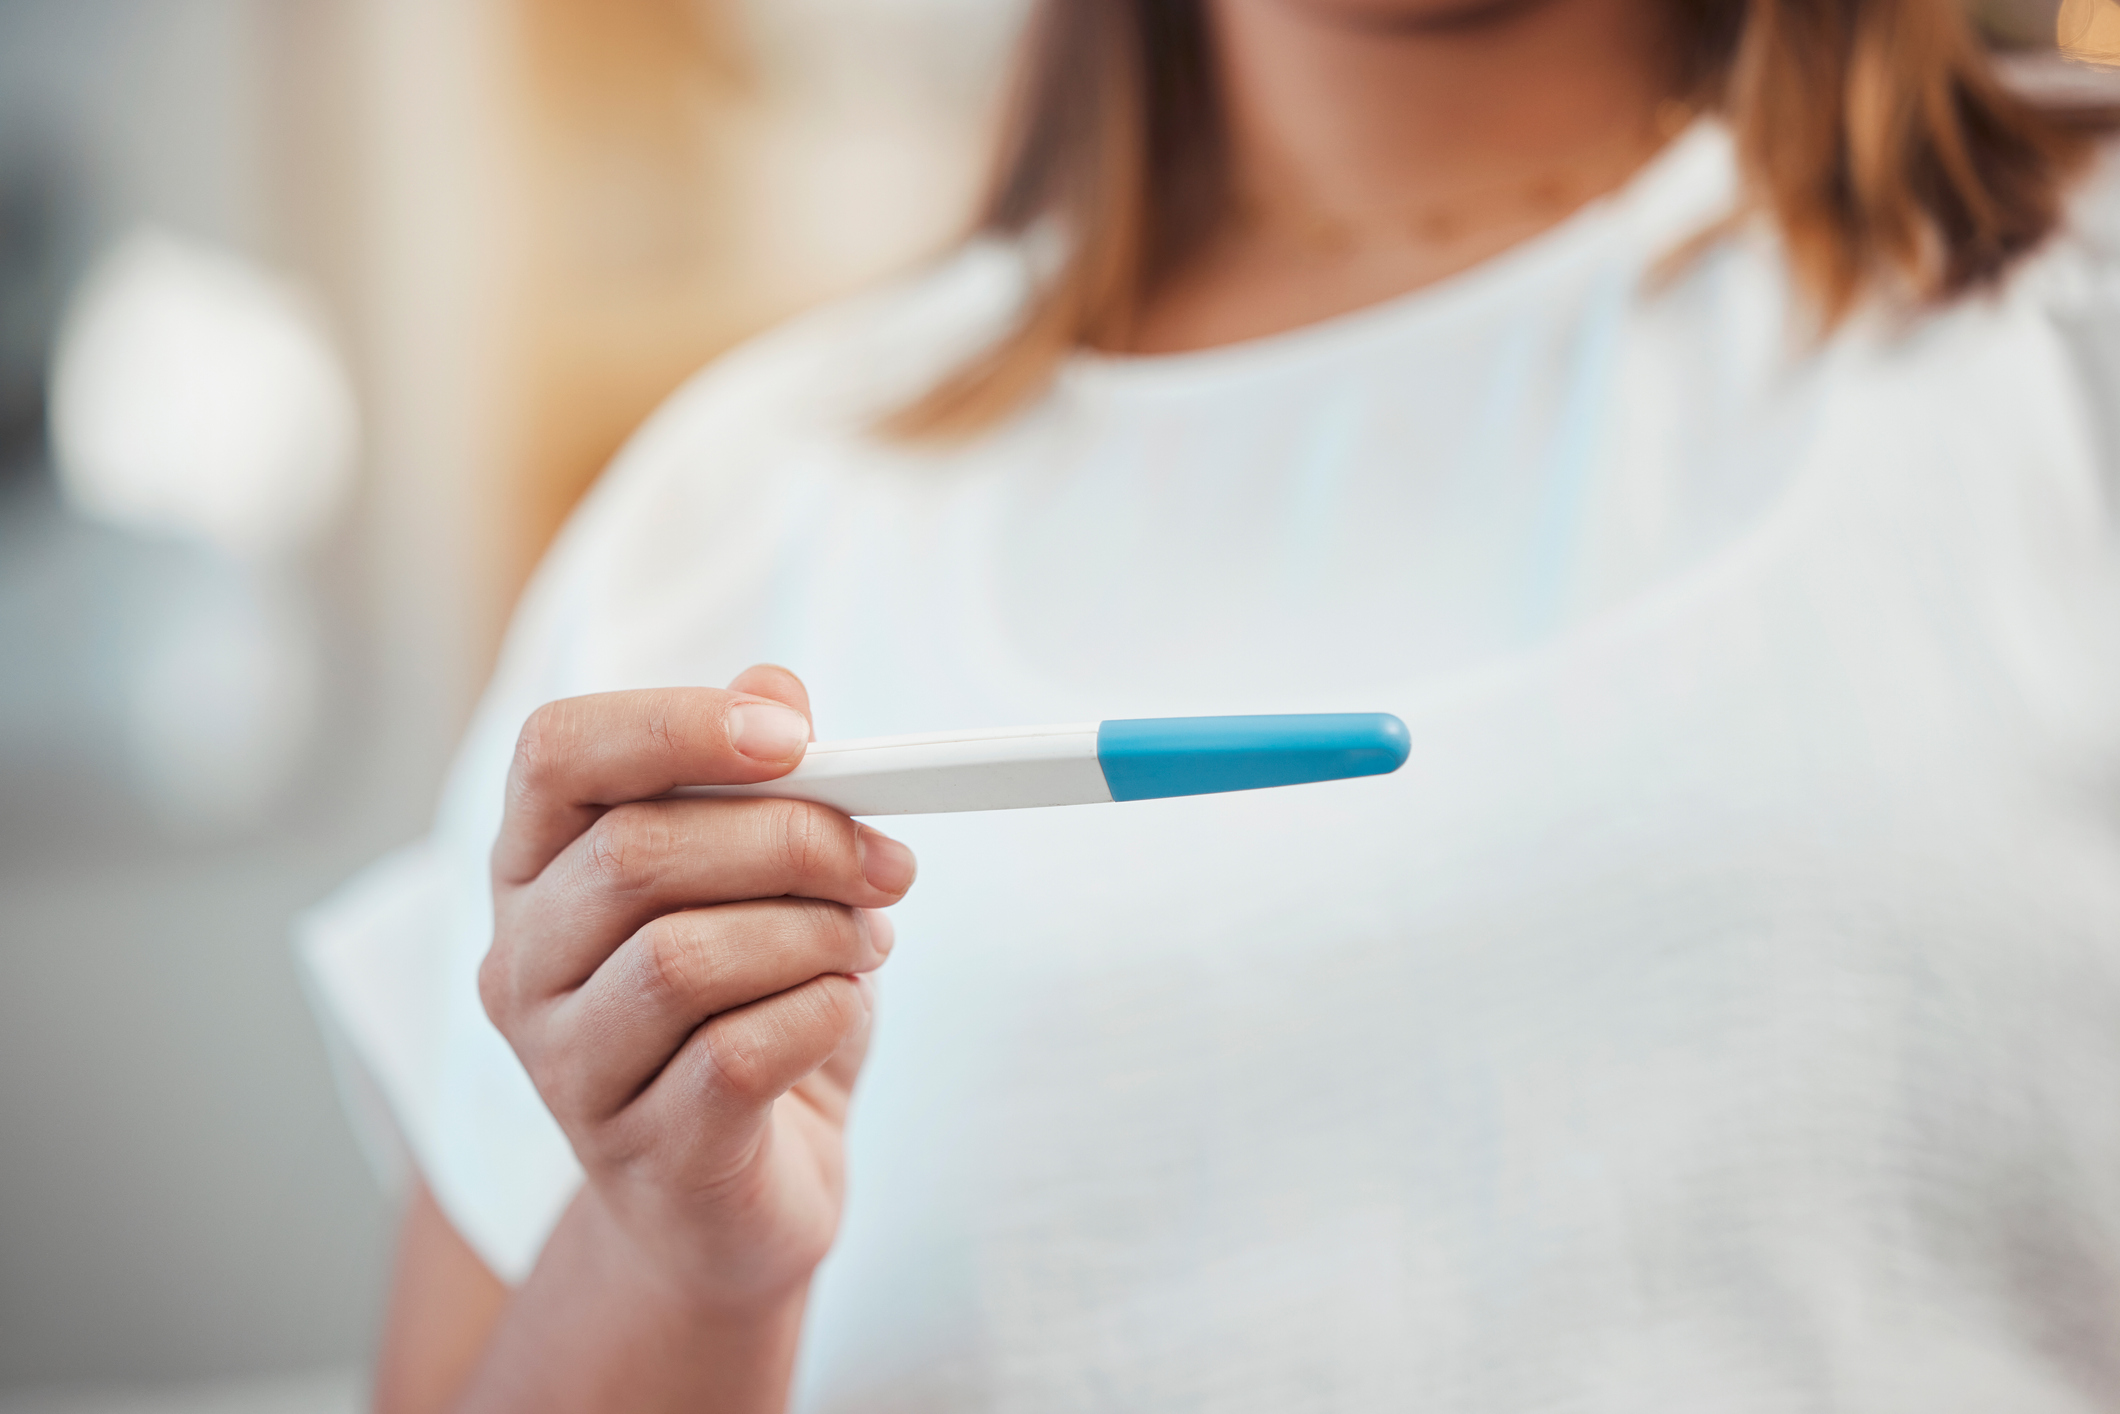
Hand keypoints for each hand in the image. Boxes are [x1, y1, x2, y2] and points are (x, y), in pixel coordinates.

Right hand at [477, 666, 914, 1314]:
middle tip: (883, 861)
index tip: (796, 739)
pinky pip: (738, 1054)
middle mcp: (525, 962)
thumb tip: (773, 689)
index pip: (558, 752)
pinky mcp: (642, 1151)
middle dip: (790, 840)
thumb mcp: (761, 885)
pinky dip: (820, 1013)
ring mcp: (568, 1067)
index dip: (675, 725)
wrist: (739, 1202)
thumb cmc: (747, 1018)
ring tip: (864, 944)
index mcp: (540, 868)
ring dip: (812, 935)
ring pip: (683, 958)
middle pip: (635, 854)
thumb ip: (757, 782)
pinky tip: (843, 1011)